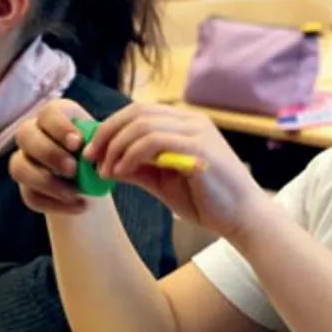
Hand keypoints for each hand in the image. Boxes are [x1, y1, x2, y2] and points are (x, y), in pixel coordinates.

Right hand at [10, 99, 92, 214]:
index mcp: (54, 116)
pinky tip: (78, 206)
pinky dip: (55, 204)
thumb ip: (99, 143)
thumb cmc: (97, 153)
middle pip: (24, 134)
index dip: (59, 127)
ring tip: (76, 193)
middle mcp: (32, 133)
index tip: (77, 143)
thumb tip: (98, 150)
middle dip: (49, 153)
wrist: (94, 181)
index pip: (47, 112)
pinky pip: (30, 195)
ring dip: (47, 182)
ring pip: (19, 167)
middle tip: (73, 169)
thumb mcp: (102, 144)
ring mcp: (24, 160)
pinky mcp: (26, 187)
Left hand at [86, 103, 269, 239]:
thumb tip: (105, 162)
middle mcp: (191, 120)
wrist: (242, 219)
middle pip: (137, 112)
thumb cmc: (205, 200)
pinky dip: (131, 155)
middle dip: (107, 132)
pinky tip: (121, 171)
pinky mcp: (200, 149)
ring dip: (116, 146)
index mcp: (184, 123)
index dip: (110, 126)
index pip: (139, 111)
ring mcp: (197, 132)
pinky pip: (155, 141)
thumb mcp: (162, 181)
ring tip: (105, 169)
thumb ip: (137, 167)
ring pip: (143, 124)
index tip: (91, 149)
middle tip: (89, 156)